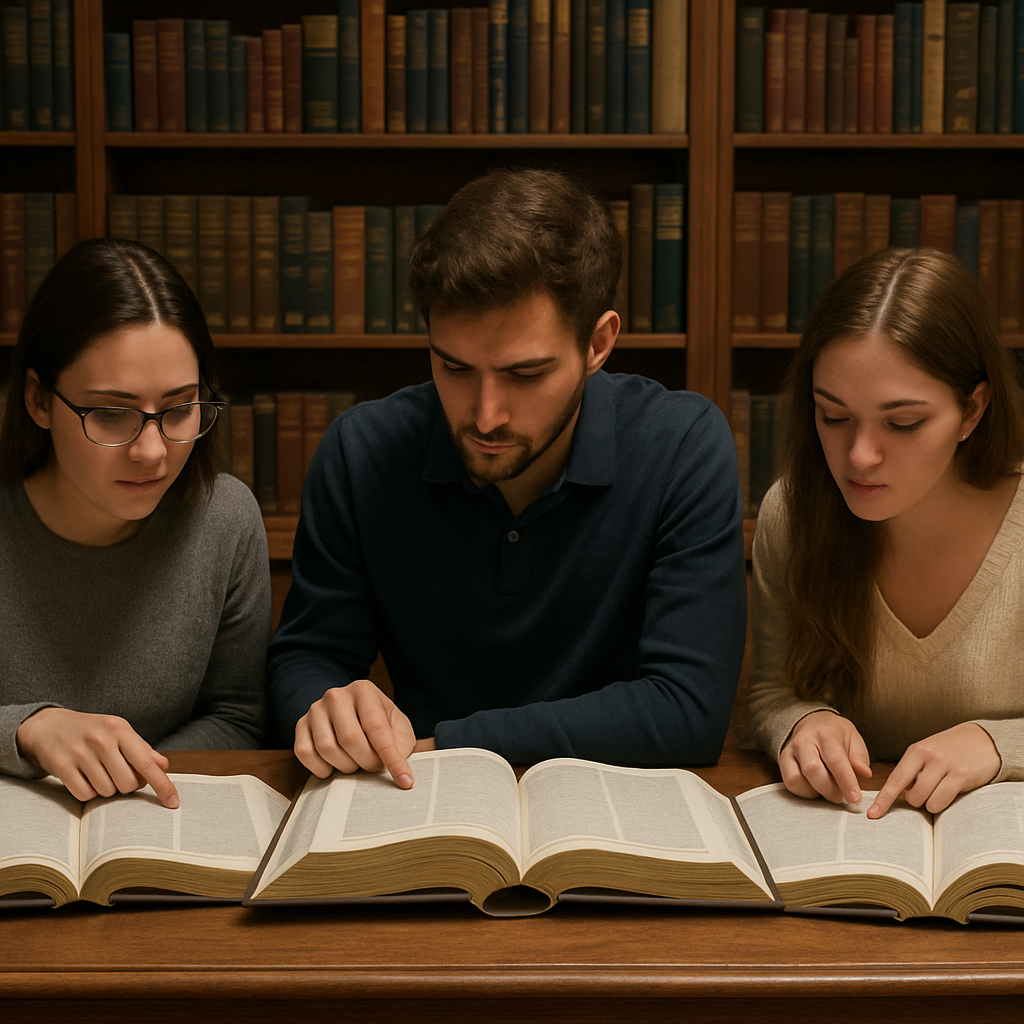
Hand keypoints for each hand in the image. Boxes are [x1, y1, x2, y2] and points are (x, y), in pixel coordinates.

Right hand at [16, 708, 178, 808]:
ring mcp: (80, 752)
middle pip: (127, 783)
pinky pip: (85, 795)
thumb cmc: (91, 731)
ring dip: (106, 789)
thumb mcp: (118, 732)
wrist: (48, 726)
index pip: (146, 763)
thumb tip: (164, 766)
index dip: (162, 785)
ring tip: (98, 772)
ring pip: (107, 791)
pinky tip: (83, 777)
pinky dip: (87, 793)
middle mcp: (101, 739)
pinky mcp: (61, 766)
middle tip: (116, 773)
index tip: (174, 802)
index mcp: (120, 729)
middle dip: (126, 785)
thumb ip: (142, 750)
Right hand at [294, 678, 417, 787]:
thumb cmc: (377, 720)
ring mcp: (315, 709)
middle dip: (367, 761)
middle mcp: (336, 696)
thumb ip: (401, 744)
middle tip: (374, 766)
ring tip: (356, 762)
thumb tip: (401, 772)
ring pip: (326, 748)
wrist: (349, 710)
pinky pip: (305, 754)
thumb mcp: (397, 726)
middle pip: (350, 739)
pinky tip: (335, 765)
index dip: (392, 758)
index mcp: (364, 690)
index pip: (377, 727)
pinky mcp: (300, 725)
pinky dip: (322, 768)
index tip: (405, 780)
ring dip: (346, 766)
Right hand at [779, 710, 872, 804]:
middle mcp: (805, 740)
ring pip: (796, 778)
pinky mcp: (782, 760)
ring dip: (815, 792)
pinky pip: (790, 782)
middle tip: (841, 796)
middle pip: (812, 770)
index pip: (835, 760)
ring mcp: (791, 750)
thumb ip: (859, 757)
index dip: (846, 782)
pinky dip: (804, 792)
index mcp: (826, 734)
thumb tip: (865, 773)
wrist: (812, 722)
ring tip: (828, 791)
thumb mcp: (853, 738)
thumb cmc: (835, 734)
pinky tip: (816, 788)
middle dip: (829, 790)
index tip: (855, 799)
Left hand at [867, 723, 999, 818]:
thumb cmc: (952, 750)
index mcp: (915, 751)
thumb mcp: (928, 753)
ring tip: (942, 789)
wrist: (985, 739)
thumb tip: (897, 795)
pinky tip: (951, 792)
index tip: (873, 814)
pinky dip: (942, 804)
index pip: (894, 779)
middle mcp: (928, 756)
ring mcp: (945, 765)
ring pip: (925, 801)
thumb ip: (913, 771)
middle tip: (929, 790)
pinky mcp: (962, 775)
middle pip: (910, 795)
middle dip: (917, 800)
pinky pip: (942, 801)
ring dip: (931, 803)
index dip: (883, 799)